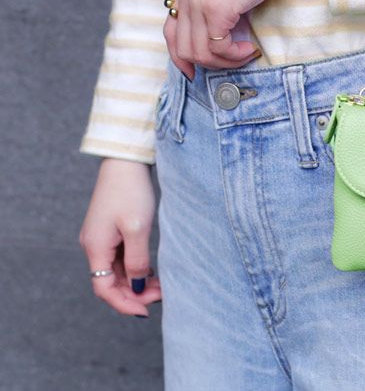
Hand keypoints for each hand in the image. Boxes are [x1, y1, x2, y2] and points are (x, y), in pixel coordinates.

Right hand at [79, 158, 161, 317]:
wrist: (125, 161)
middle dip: (134, 293)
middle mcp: (94, 245)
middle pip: (110, 282)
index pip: (104, 288)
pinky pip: (121, 257)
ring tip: (161, 286)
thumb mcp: (138, 228)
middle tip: (161, 296)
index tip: (146, 310)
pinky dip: (135, 267)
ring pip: (117, 270)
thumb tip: (137, 287)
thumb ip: (137, 260)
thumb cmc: (130, 191)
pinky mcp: (111, 229)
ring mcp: (102, 237)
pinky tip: (152, 271)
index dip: (124, 303)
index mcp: (95, 247)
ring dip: (136, 281)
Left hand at [165, 0, 316, 79]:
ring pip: (198, 53)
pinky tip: (250, 48)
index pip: (170, 31)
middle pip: (182, 48)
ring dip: (225, 61)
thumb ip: (220, 7)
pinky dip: (234, 55)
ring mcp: (199, 0)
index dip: (181, 57)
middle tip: (236, 59)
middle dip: (210, 63)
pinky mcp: (216, 8)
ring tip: (246, 52)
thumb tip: (220, 40)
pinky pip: (217, 48)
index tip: (195, 73)